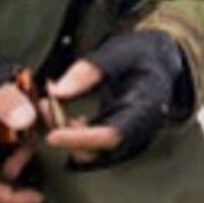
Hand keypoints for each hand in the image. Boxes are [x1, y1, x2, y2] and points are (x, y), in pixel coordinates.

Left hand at [44, 30, 190, 166]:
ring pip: (93, 150)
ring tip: (46, 105)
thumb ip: (89, 70)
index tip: (52, 135)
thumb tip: (58, 92)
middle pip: (98, 149)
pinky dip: (72, 131)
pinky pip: (93, 145)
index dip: (80, 139)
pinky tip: (58, 111)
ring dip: (66, 133)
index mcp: (146, 108)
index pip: (112, 136)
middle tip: (42, 108)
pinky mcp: (120, 138)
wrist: (161, 62)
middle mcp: (141, 131)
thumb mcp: (117, 51)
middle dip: (66, 134)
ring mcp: (131, 138)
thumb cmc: (142, 54)